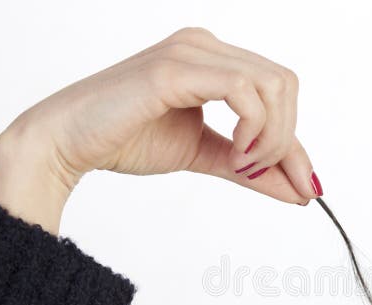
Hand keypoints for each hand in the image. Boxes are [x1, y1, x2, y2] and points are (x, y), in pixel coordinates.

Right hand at [0, 27, 322, 233]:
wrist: (67, 143)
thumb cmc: (127, 140)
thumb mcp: (206, 155)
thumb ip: (251, 169)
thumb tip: (301, 190)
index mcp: (213, 60)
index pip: (278, 91)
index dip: (297, 141)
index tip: (305, 185)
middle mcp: (205, 46)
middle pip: (285, 84)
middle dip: (288, 140)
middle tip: (259, 174)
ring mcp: (189, 52)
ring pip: (271, 84)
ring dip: (271, 136)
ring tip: (243, 165)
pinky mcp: (173, 69)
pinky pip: (243, 91)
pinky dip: (251, 128)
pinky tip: (234, 155)